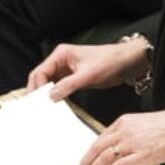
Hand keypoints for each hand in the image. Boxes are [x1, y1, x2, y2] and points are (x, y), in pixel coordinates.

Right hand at [27, 39, 148, 101]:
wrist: (128, 62)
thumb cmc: (111, 61)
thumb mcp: (89, 75)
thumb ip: (68, 85)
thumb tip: (51, 96)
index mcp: (61, 54)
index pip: (40, 72)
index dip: (37, 88)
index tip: (38, 103)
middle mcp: (61, 60)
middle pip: (41, 77)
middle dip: (38, 92)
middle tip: (36, 109)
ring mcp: (66, 69)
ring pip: (49, 83)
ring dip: (46, 95)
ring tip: (43, 110)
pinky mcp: (73, 77)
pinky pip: (59, 87)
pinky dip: (55, 96)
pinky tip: (55, 106)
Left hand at [76, 109, 164, 164]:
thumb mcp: (143, 123)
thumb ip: (128, 134)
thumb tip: (119, 149)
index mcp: (123, 122)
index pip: (100, 138)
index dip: (90, 152)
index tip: (85, 160)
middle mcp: (124, 131)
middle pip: (98, 148)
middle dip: (86, 162)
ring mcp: (132, 143)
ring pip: (105, 158)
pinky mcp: (141, 155)